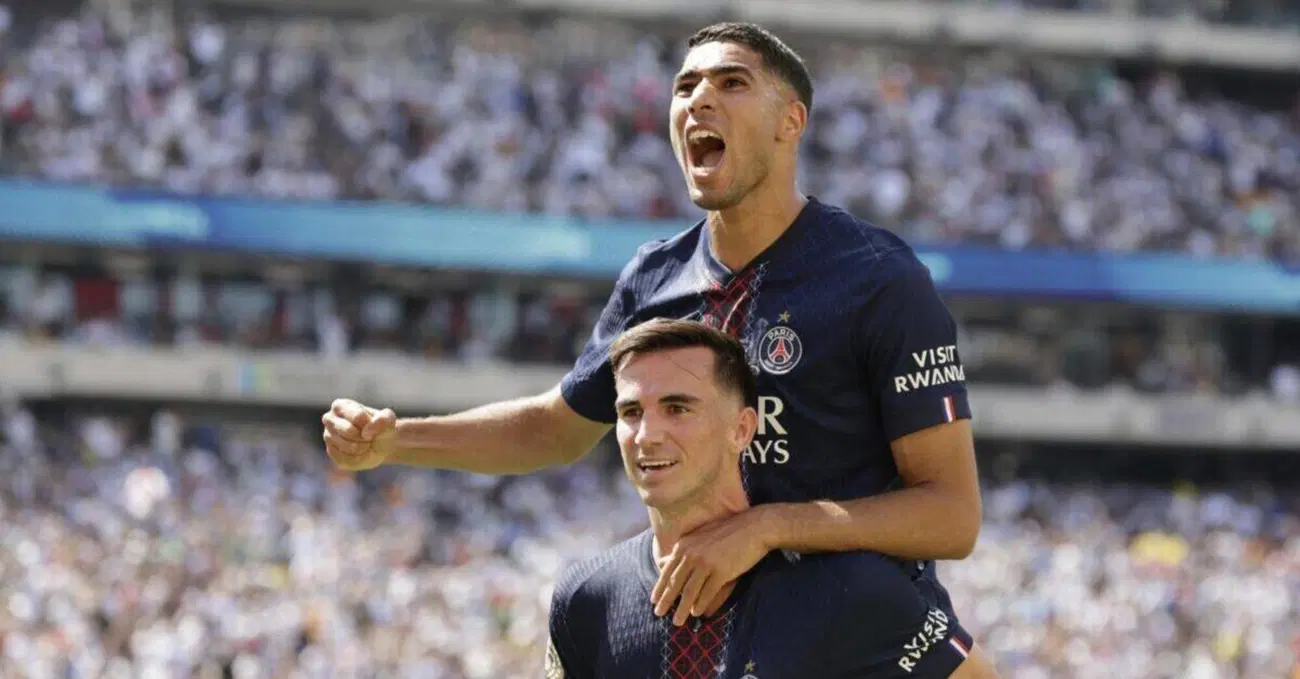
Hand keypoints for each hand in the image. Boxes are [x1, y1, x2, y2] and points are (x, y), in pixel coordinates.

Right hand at [322, 399, 396, 470]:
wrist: (380, 443)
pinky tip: (361, 452)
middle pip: (349, 431)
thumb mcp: (388, 419)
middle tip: (370, 437)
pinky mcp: (331, 453)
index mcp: (340, 406)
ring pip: (349, 447)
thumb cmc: (381, 427)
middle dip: (365, 437)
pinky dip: (360, 458)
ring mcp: (328, 436)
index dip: (370, 425)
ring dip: (364, 448)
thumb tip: (366, 432)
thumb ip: (383, 419)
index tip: (373, 426)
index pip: (357, 417)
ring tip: (366, 443)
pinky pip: (347, 460)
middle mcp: (329, 419)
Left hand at [651, 509, 774, 625]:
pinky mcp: (722, 571)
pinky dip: (700, 604)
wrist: (754, 527)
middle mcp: (692, 553)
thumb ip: (683, 550)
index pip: (667, 570)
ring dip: (682, 609)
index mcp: (685, 545)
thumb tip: (663, 562)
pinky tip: (696, 613)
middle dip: (665, 601)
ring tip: (677, 621)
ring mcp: (706, 562)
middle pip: (675, 583)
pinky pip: (707, 592)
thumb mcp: (701, 537)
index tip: (653, 600)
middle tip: (658, 614)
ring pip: (689, 591)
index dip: (660, 587)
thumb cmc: (728, 532)